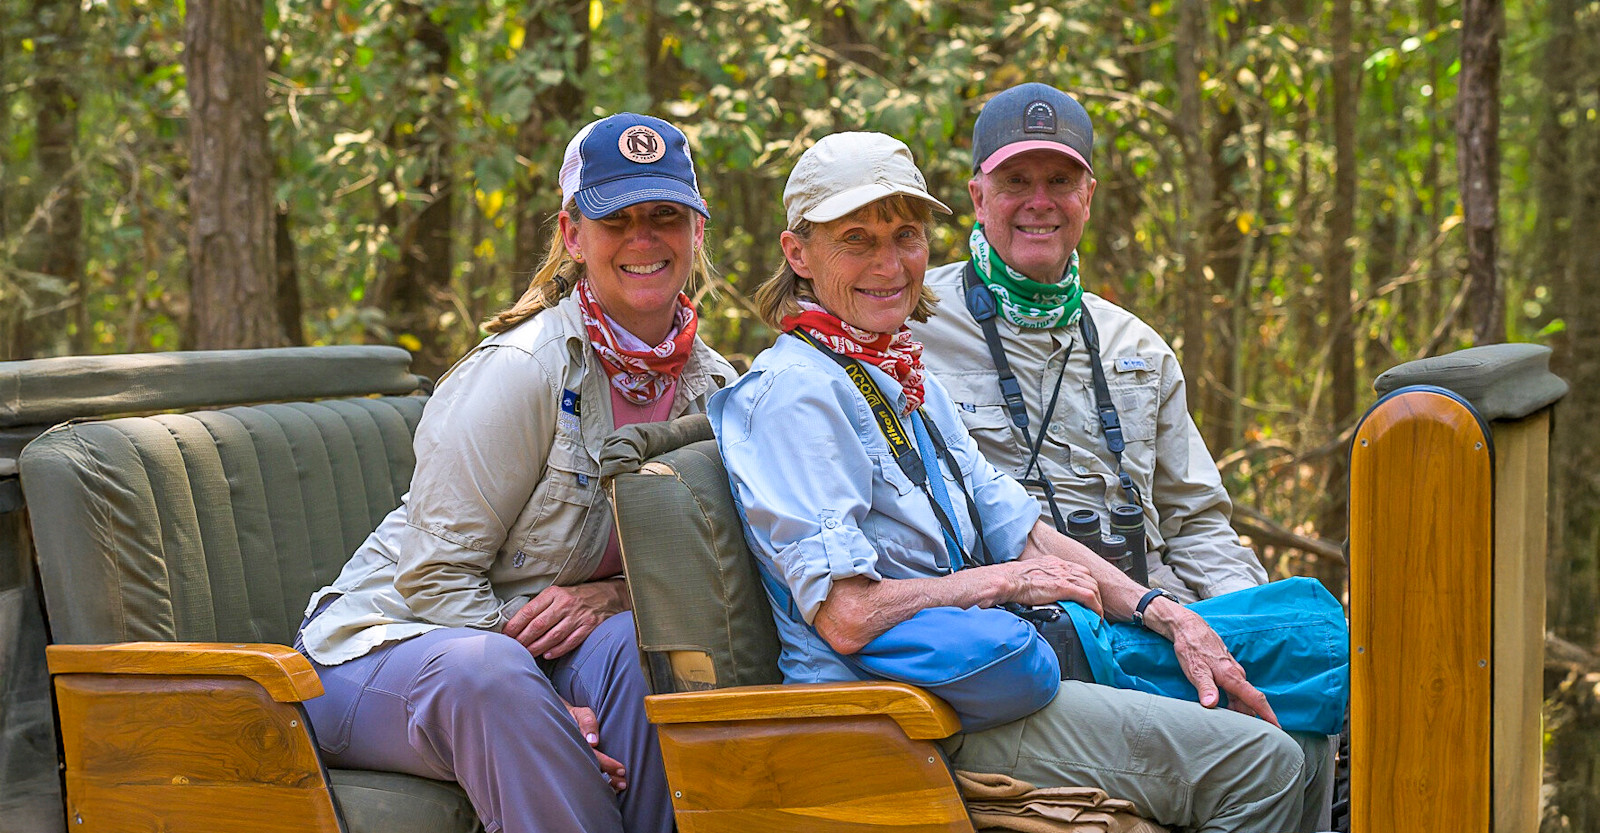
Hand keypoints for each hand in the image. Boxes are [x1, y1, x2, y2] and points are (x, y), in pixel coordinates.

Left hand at [503, 581, 624, 659]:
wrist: (608, 595)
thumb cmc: (577, 596)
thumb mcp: (558, 594)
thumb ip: (541, 606)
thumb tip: (518, 624)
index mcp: (554, 593)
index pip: (529, 611)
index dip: (515, 625)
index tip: (506, 635)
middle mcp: (565, 604)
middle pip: (538, 625)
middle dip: (523, 639)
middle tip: (513, 648)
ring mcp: (578, 616)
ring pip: (552, 636)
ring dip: (537, 647)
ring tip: (527, 654)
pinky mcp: (589, 626)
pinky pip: (570, 641)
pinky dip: (558, 650)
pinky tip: (548, 655)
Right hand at [565, 701, 626, 791]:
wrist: (556, 720)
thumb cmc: (574, 717)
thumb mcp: (581, 714)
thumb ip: (587, 723)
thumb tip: (593, 741)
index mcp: (573, 743)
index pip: (593, 756)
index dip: (607, 764)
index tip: (622, 770)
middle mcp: (571, 755)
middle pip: (590, 770)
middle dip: (607, 779)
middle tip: (623, 784)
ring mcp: (570, 761)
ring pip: (587, 776)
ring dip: (603, 783)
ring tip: (618, 788)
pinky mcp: (573, 764)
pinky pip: (584, 774)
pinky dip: (596, 782)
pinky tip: (606, 788)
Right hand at [992, 558, 1102, 615]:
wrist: (1007, 581)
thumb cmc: (1013, 580)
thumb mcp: (1031, 575)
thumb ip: (1040, 581)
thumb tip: (1040, 593)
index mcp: (1054, 563)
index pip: (1080, 571)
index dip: (1087, 584)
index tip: (1087, 597)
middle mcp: (1062, 567)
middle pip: (1090, 579)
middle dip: (1096, 594)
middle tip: (1094, 608)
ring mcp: (1065, 576)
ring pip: (1093, 587)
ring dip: (1098, 603)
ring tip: (1096, 615)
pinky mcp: (1064, 587)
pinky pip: (1088, 597)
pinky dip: (1095, 607)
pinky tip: (1095, 617)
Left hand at [1151, 601, 1279, 726]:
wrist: (1188, 627)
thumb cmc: (1191, 648)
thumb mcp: (1195, 669)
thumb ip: (1205, 687)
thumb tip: (1211, 704)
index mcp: (1232, 676)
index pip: (1255, 699)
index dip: (1268, 715)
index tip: (1278, 729)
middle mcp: (1236, 674)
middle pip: (1249, 702)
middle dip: (1253, 719)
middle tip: (1252, 736)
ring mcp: (1232, 671)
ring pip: (1241, 696)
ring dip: (1241, 711)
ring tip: (1238, 729)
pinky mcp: (1226, 670)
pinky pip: (1235, 690)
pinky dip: (1234, 702)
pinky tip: (1227, 710)